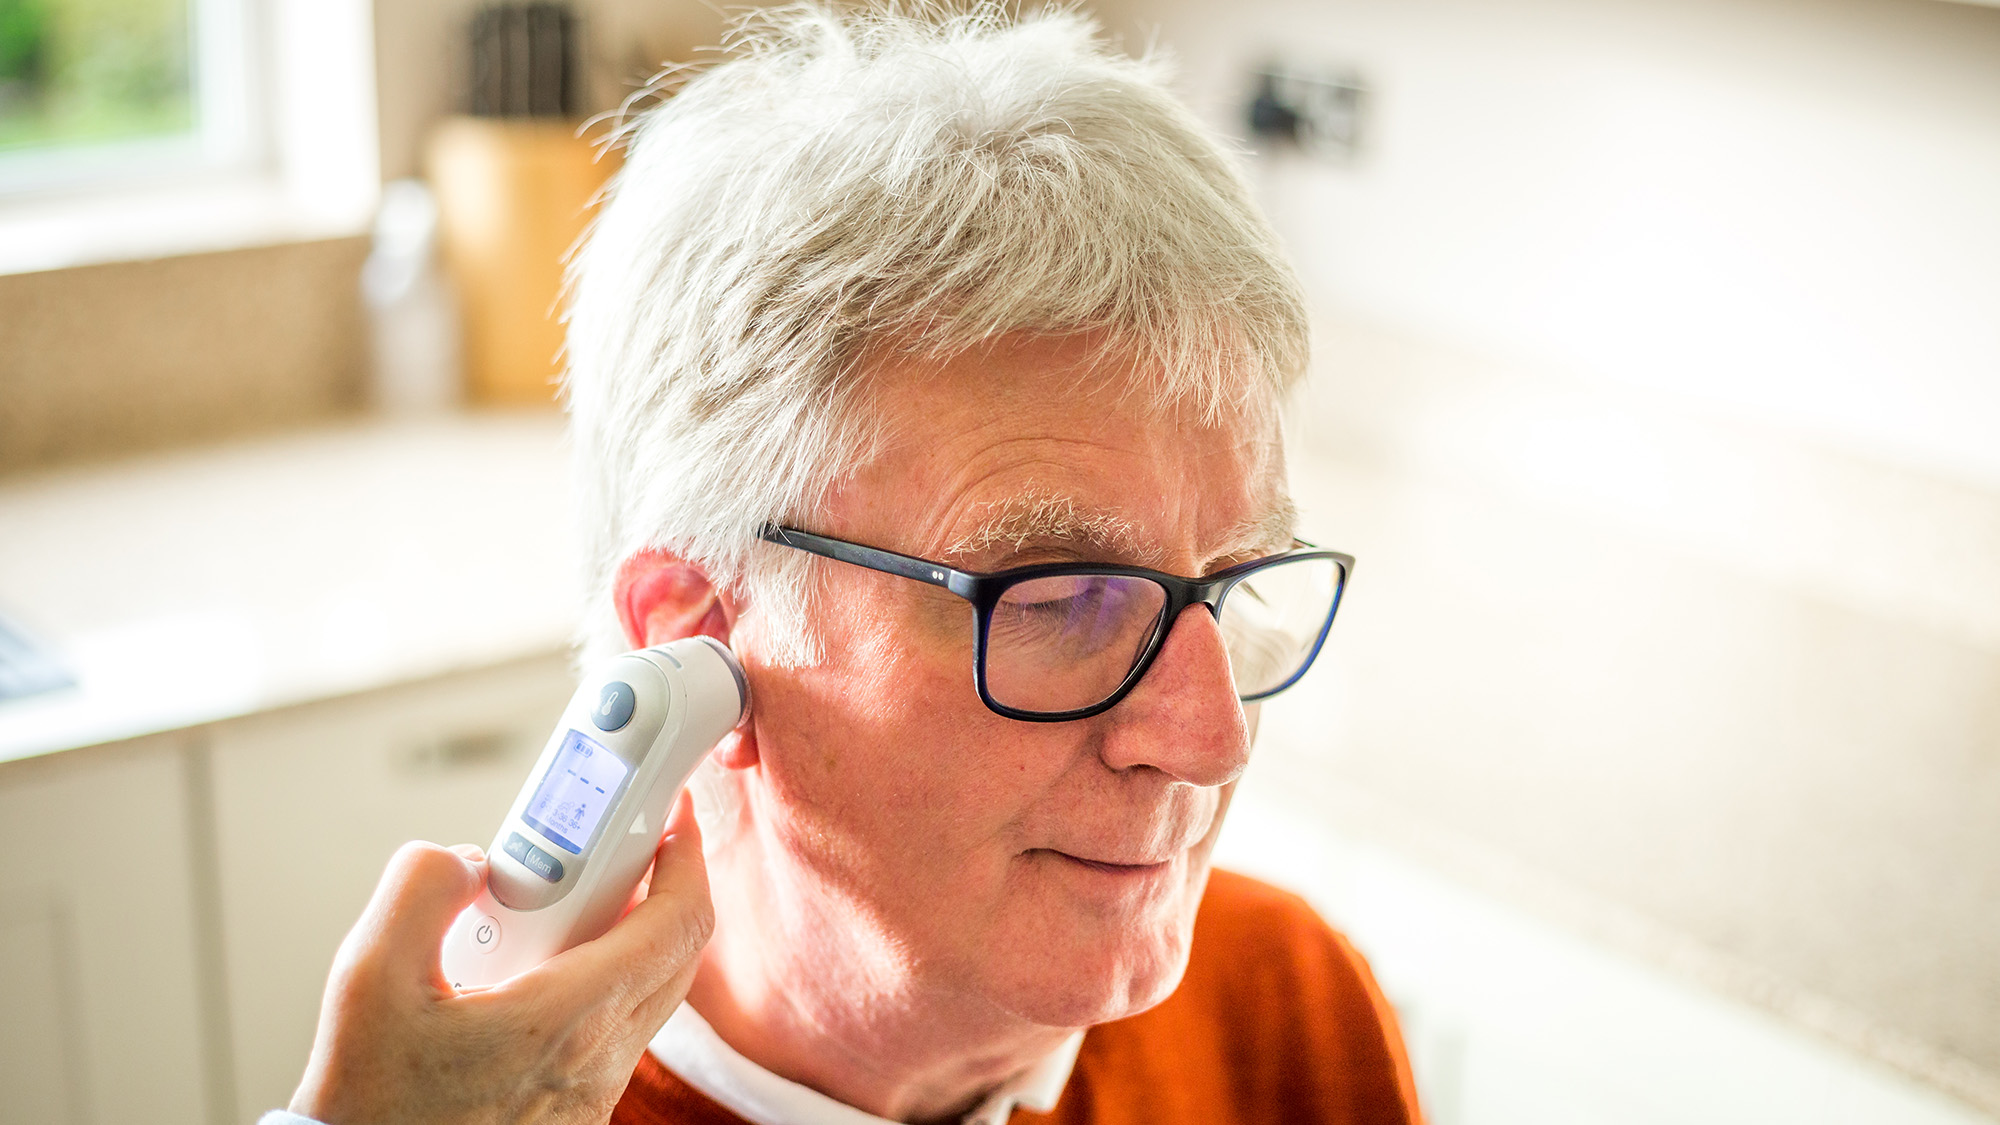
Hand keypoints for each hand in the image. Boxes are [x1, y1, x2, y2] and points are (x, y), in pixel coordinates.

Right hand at [289, 790, 712, 1124]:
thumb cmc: (370, 1108)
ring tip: (556, 906)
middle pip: (678, 954)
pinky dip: (598, 982)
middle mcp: (599, 1060)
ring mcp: (593, 1093)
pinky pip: (616, 1031)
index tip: (674, 817)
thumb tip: (467, 860)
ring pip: (649, 994)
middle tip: (625, 847)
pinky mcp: (577, 1113)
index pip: (676, 922)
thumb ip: (421, 892)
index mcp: (568, 1018)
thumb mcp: (367, 979)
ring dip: (627, 936)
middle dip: (666, 886)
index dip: (688, 857)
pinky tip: (529, 971)